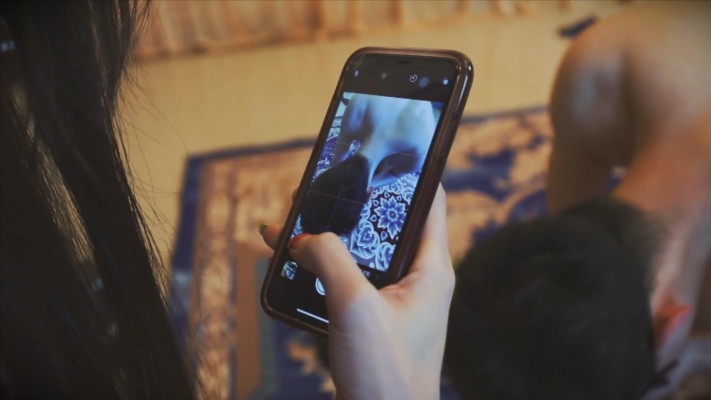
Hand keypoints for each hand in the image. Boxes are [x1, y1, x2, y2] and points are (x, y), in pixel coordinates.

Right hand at [261, 185, 453, 399]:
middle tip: (318, 189)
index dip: (408, 171)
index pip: (430, 200)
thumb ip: (329, 259)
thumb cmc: (387, 375)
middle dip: (351, 205)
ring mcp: (395, 300)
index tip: (380, 150)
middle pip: (386, 224)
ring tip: (293, 223)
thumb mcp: (354, 306)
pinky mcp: (374, 319)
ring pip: (362, 252)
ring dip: (329, 237)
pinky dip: (323, 267)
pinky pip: (348, 280)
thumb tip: (301, 236)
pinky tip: (293, 263)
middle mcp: (418, 279)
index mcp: (431, 268)